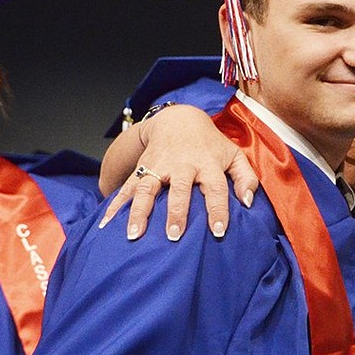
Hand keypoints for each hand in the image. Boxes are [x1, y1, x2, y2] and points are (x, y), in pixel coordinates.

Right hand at [98, 106, 259, 240]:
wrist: (178, 119)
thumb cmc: (211, 145)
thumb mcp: (234, 156)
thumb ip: (246, 178)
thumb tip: (248, 203)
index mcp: (207, 164)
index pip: (216, 188)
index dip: (218, 210)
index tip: (218, 231)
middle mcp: (182, 165)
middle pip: (178, 189)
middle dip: (175, 212)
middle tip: (173, 235)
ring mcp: (159, 166)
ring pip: (147, 188)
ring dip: (139, 212)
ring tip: (133, 235)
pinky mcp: (141, 168)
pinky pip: (126, 187)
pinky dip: (114, 205)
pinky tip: (105, 224)